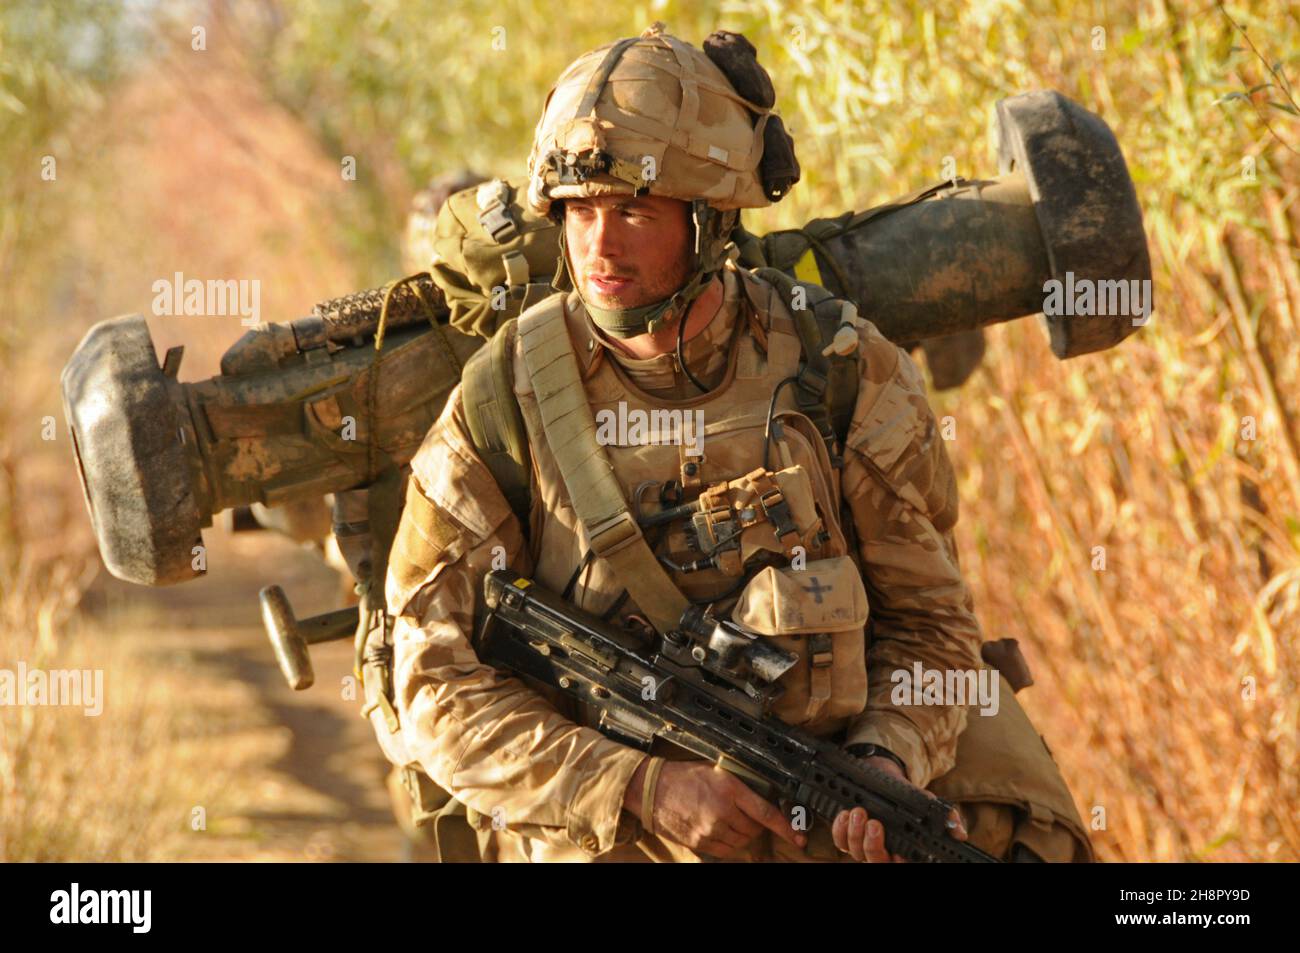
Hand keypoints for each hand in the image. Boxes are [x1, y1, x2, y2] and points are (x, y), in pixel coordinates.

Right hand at [625, 759, 806, 857]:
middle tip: (742, 813)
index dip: (785, 827)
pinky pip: (726, 850)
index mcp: (729, 789)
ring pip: (741, 841)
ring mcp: (709, 829)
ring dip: (742, 834)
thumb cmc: (684, 776)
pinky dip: (729, 843)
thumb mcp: (717, 772)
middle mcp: (721, 811)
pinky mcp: (700, 842)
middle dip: (755, 824)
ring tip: (727, 819)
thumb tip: (765, 802)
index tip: (799, 838)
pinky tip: (719, 830)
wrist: (653, 789)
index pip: (765, 812)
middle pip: (754, 829)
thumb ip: (740, 788)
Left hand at [830, 756, 968, 862]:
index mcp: (905, 852)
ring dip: (855, 833)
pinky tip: (845, 814)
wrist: (889, 782)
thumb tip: (960, 834)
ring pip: (856, 852)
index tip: (899, 853)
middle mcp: (884, 854)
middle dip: (873, 845)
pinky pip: (840, 841)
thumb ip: (947, 819)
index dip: (899, 862)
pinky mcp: (848, 835)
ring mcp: (864, 846)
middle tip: (875, 823)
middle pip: (876, 862)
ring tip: (859, 812)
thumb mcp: (931, 806)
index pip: (901, 864)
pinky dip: (839, 829)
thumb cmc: (911, 799)